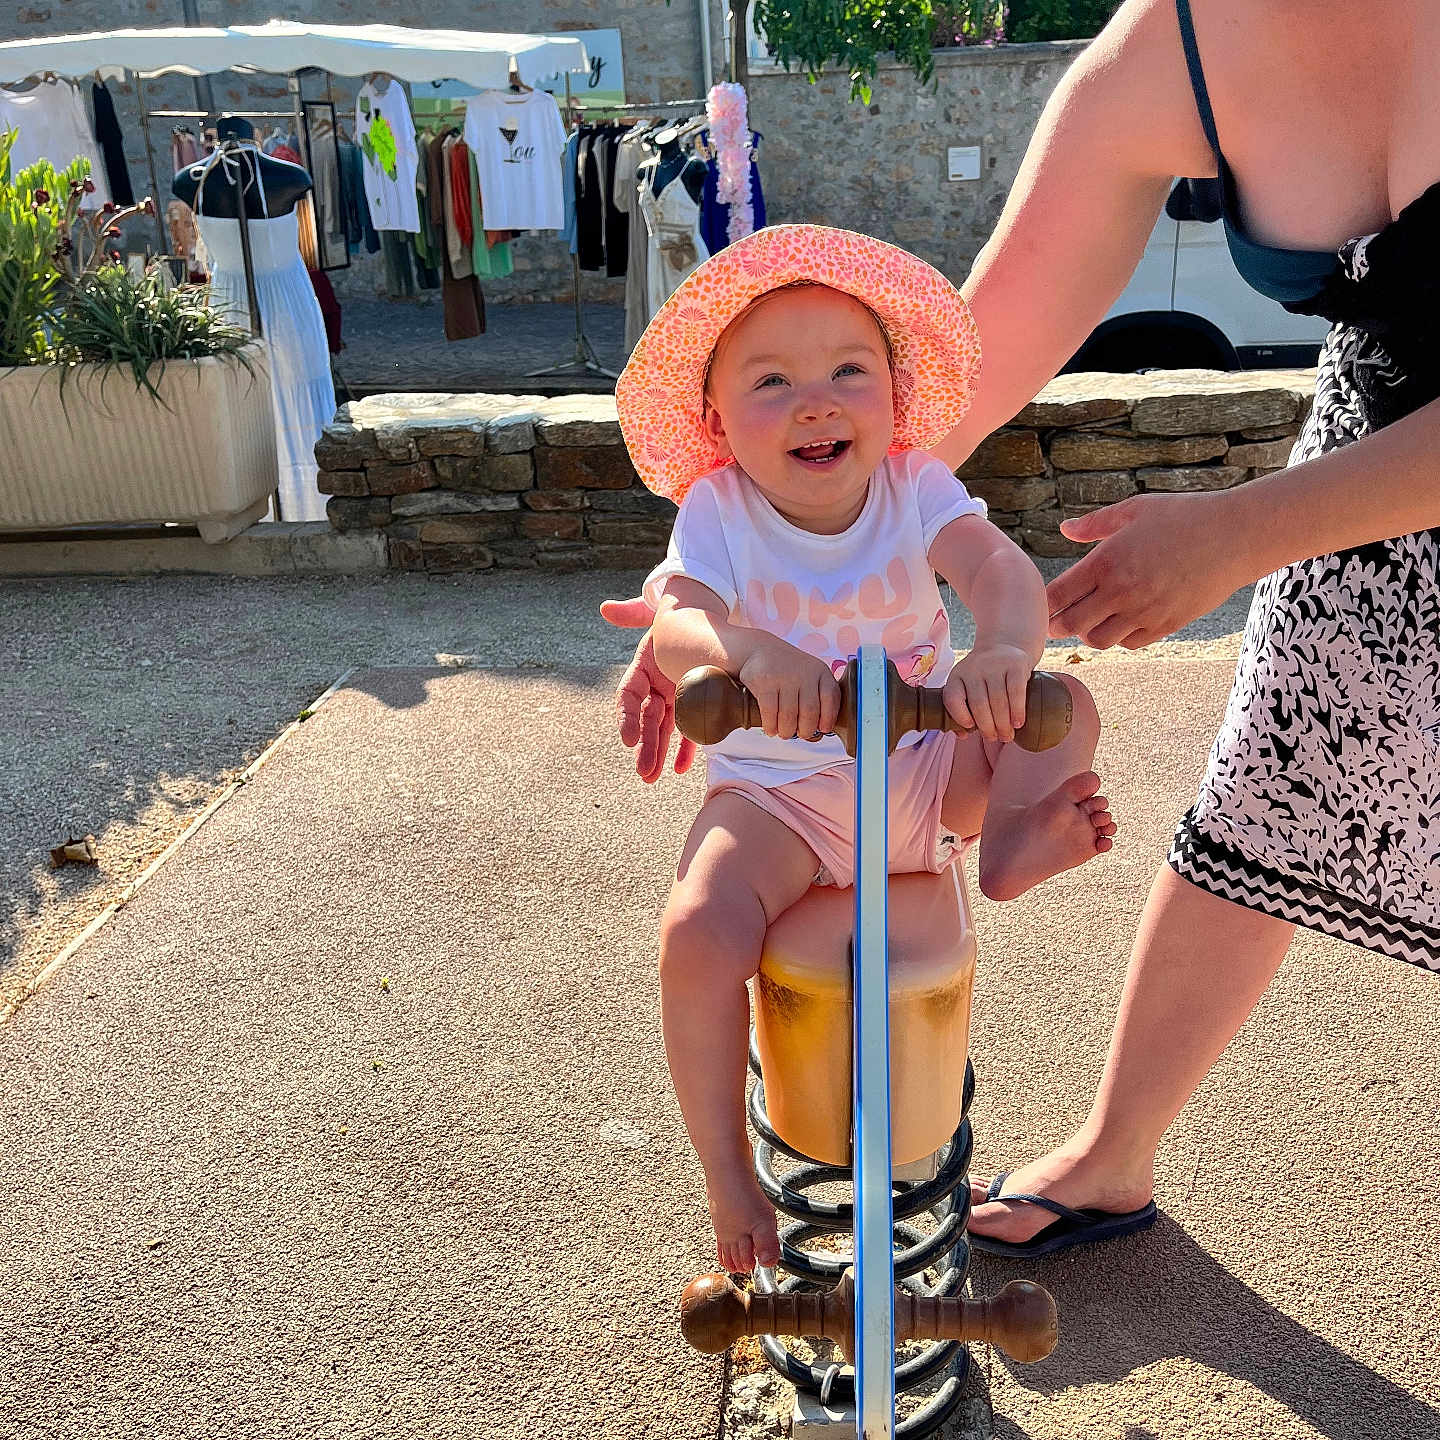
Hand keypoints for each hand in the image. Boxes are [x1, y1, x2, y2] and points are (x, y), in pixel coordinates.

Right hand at [600, 595, 695, 783]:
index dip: (626, 718)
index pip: (628, 696)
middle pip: (645, 720)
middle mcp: (655, 686)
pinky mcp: (692, 705)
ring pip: (663, 729)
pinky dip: (684, 749)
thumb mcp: (657, 613)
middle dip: (644, 746)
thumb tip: (606, 608)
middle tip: (644, 771)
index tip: (628, 739)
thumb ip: (634, 612)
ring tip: (652, 776)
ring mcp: (673, 698)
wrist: (705, 623)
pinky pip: (688, 729)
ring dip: (657, 753)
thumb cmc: (679, 617)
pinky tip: (680, 768)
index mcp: (643, 667)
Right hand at [737, 640, 841, 740]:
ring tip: (784, 733)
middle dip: (805, 730)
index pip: (830, 698)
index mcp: (820, 671)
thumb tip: (818, 733)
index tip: (822, 729)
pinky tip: (770, 729)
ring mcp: (784, 676)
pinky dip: (771, 726)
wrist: (758, 649)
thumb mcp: (809, 676)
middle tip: (799, 733)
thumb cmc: (787, 672)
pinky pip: (770, 712)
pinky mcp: (764, 681)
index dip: (828, 718)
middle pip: (810, 712)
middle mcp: (804, 672)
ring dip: (786, 731)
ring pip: (789, 716)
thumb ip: (817, 698)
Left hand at [944, 643, 1032, 743]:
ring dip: (1003, 724)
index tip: (970, 728)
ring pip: (998, 701)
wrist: (1005, 645)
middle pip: (979, 704)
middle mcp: (973, 668)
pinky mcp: (1015, 665)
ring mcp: (995, 665)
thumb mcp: (968, 686)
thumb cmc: (983, 676)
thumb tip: (962, 735)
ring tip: (1007, 735)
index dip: (959, 716)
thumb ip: (962, 709)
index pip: (952, 698)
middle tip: (994, 738)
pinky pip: (1016, 692)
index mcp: (957, 676)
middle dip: (987, 727)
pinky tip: (1018, 723)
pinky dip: (1017, 710)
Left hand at [1046, 492, 1252, 648]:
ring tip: (1092, 618)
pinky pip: (1130, 643)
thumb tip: (1065, 529)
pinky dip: (1119, 637)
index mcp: (1106, 562)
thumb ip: (1095, 523)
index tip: (1041, 603)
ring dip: (1089, 633)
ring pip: (1098, 640)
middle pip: (1071, 626)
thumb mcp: (1136, 509)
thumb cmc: (1185, 516)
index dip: (1043, 604)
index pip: (1058, 595)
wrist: (1237, 536)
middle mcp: (1121, 592)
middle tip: (1057, 619)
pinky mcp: (1167, 625)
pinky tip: (1121, 621)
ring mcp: (1144, 612)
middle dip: (1059, 624)